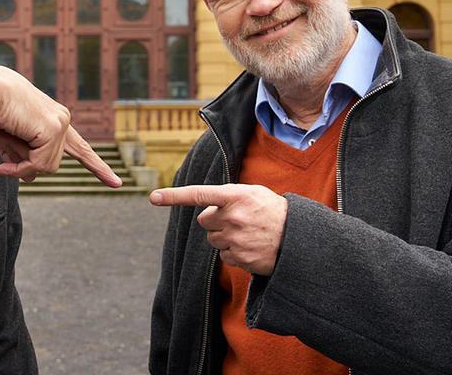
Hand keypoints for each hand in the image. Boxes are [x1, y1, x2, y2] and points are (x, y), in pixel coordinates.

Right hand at [0, 62, 121, 187]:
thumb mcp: (10, 139)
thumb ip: (24, 157)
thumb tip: (32, 178)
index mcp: (54, 119)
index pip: (80, 148)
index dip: (96, 166)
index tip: (116, 183)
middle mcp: (62, 119)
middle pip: (51, 165)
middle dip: (26, 165)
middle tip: (4, 152)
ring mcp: (61, 123)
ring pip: (46, 168)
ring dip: (21, 164)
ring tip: (4, 140)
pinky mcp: (53, 128)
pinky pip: (39, 165)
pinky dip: (20, 166)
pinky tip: (7, 153)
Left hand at [150, 184, 286, 273]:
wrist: (298, 238)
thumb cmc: (273, 211)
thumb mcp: (254, 193)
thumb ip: (228, 196)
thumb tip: (204, 208)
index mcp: (236, 196)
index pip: (199, 194)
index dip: (174, 196)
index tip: (153, 197)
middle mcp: (233, 217)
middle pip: (204, 220)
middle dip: (215, 220)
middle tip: (237, 220)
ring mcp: (236, 239)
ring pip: (212, 240)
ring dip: (224, 237)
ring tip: (247, 234)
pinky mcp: (240, 258)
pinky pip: (223, 256)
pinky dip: (234, 253)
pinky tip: (250, 247)